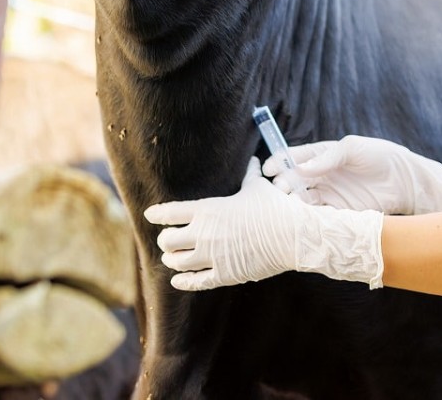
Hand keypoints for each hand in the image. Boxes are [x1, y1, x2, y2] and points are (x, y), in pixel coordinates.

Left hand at [143, 158, 383, 290]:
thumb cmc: (274, 208)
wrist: (291, 235)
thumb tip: (253, 160)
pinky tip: (179, 280)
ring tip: (172, 258)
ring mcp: (212, 256)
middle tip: (167, 240)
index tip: (150, 215)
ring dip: (172, 260)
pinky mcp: (223, 275)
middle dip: (165, 240)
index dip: (157, 214)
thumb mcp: (258, 188)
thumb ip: (250, 175)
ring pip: (177, 262)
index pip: (170, 212)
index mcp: (208, 209)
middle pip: (167, 240)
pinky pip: (194, 282)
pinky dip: (183, 281)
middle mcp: (204, 233)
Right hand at [263, 135, 441, 214]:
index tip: (268, 169)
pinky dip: (307, 218)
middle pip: (293, 181)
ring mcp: (328, 194)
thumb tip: (302, 168)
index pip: (293, 158)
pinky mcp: (337, 212)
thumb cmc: (379, 155)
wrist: (405, 180)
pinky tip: (301, 220)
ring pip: (301, 200)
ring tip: (286, 207)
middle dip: (282, 185)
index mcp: (321, 155)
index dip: (279, 162)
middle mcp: (320, 175)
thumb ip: (328, 157)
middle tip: (277, 191)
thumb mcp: (353, 148)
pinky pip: (317, 216)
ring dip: (291, 204)